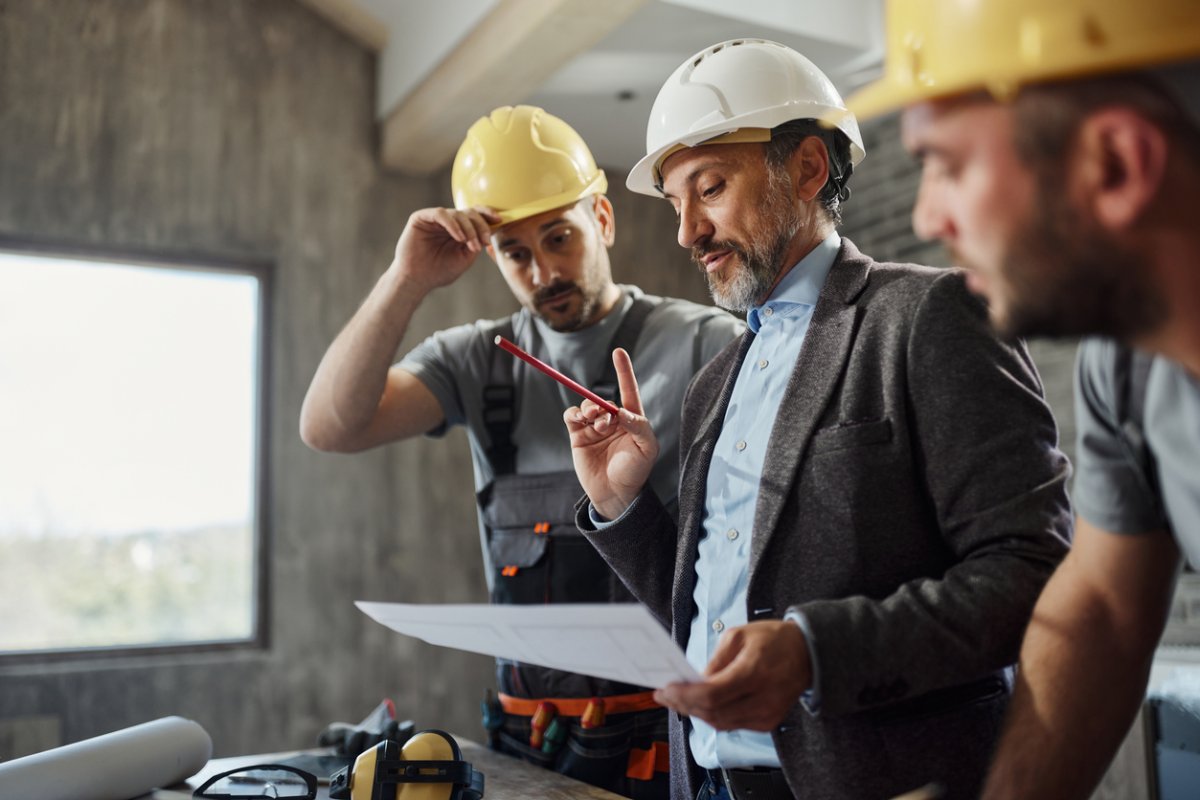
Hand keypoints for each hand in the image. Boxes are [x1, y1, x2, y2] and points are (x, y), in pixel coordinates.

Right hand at [391, 206, 501, 292]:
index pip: (475, 215)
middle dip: (480, 225)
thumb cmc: (439, 272)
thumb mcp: (465, 258)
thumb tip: (490, 230)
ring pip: (457, 213)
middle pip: (469, 212)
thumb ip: (477, 243)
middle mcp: (448, 221)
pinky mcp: (421, 218)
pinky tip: (459, 237)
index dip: (488, 214)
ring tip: (471, 244)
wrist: (417, 281)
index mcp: (459, 229)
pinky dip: (453, 225)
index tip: (499, 220)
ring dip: (468, 228)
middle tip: (484, 241)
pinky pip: (441, 214)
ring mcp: (434, 219)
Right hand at [563, 348, 657, 519]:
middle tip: (604, 417)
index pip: (628, 390)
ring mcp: (594, 427)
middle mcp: (612, 420)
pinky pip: (571, 416)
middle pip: (603, 399)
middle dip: (602, 404)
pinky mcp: (578, 436)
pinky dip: (573, 413)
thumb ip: (638, 426)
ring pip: (586, 406)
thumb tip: (621, 411)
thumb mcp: (646, 449)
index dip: (624, 371)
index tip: (618, 352)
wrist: (615, 494)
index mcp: (632, 419)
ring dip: (590, 409)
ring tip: (596, 423)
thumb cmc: (635, 472)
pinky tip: (579, 419)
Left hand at [654, 620, 811, 730]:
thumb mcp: (739, 635)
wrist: (809, 654)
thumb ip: (715, 660)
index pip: (712, 694)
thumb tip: (694, 680)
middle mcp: (762, 698)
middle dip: (684, 705)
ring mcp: (766, 714)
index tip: (665, 690)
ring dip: (695, 712)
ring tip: (678, 699)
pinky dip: (713, 716)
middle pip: (713, 713)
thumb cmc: (774, 640)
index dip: (684, 695)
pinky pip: (732, 725)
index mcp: (754, 672)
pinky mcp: (767, 722)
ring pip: (720, 723)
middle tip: (665, 695)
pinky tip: (701, 705)